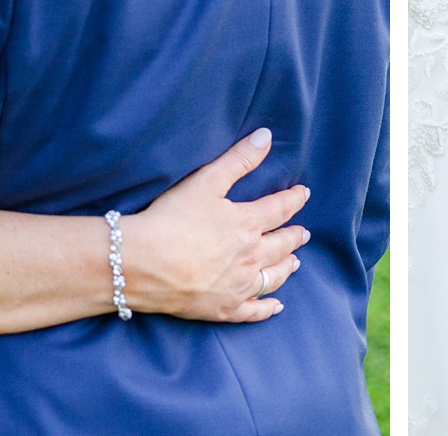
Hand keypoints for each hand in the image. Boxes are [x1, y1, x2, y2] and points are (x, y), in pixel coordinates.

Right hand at [118, 129, 310, 323]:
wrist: (143, 264)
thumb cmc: (172, 219)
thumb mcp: (206, 181)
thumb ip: (238, 159)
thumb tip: (266, 136)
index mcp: (247, 224)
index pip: (279, 209)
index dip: (293, 200)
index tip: (303, 194)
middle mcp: (250, 257)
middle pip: (281, 245)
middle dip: (294, 237)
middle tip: (304, 233)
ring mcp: (239, 286)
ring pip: (273, 277)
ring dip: (286, 267)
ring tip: (295, 262)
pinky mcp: (224, 309)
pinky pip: (254, 311)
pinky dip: (268, 308)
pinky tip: (276, 306)